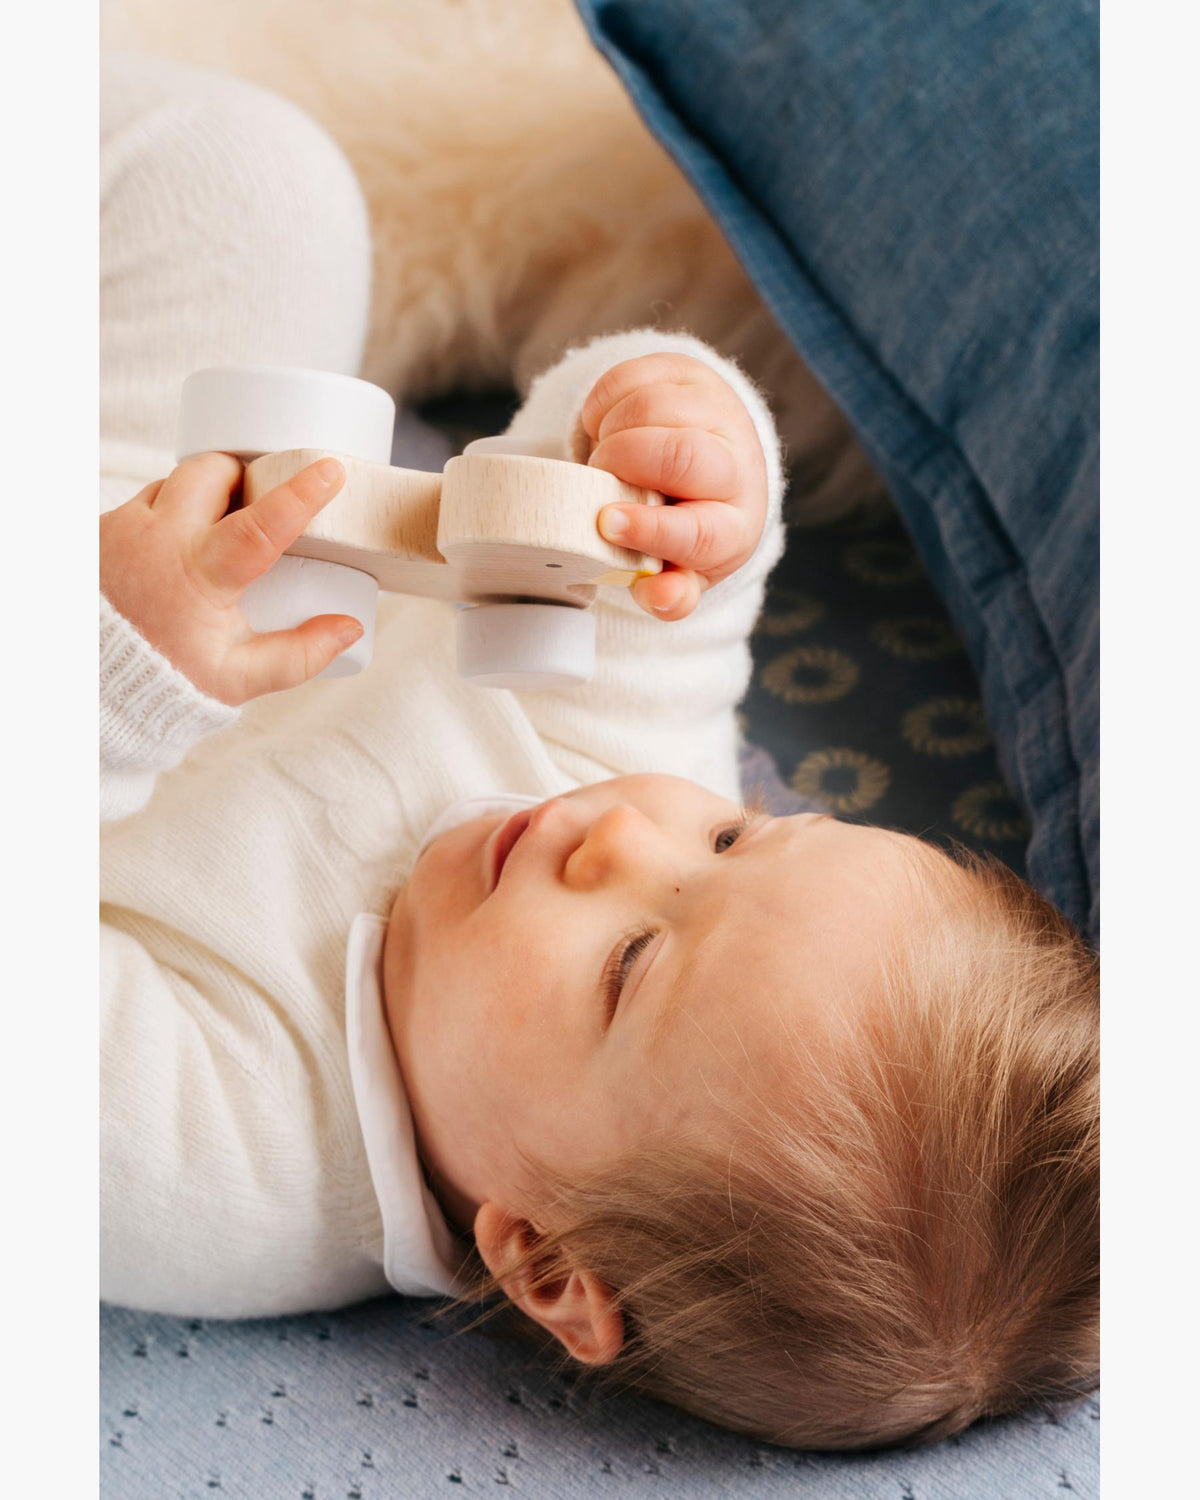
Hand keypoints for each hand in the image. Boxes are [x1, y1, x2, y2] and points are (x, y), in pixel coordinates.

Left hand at [100, 452, 362, 704]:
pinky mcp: (100, 529)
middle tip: (257, 498)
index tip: (329, 468)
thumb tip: (348, 627)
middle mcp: (158, 540)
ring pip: (174, 480)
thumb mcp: (239, 679)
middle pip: (212, 472)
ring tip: (213, 529)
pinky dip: (165, 511)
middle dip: (241, 474)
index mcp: (200, 576)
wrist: (91, 683)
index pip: (261, 523)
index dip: (300, 494)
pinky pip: (141, 499)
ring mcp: (123, 528)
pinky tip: (173, 545)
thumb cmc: (166, 679)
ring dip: (200, 494)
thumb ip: (300, 656)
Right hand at [580, 353, 768, 619]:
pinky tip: (607, 428)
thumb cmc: (684, 528)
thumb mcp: (680, 570)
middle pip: (681, 454)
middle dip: (624, 461)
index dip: (650, 530)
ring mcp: (718, 411)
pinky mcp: (691, 374)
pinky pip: (633, 376)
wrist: (709, 467)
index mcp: (735, 527)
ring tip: (605, 456)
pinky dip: (602, 403)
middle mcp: (738, 466)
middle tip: (597, 477)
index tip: (606, 523)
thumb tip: (662, 597)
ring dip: (610, 431)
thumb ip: (669, 593)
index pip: (700, 531)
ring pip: (653, 407)